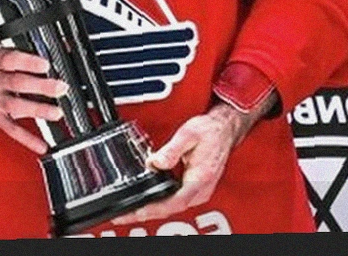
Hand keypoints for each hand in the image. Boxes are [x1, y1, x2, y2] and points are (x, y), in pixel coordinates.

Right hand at [0, 45, 67, 154]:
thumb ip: (15, 54)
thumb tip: (44, 59)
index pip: (10, 60)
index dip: (28, 62)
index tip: (45, 64)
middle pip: (18, 83)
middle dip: (41, 86)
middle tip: (61, 87)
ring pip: (16, 106)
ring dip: (38, 110)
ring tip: (57, 112)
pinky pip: (10, 129)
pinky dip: (27, 139)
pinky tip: (42, 145)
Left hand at [109, 100, 261, 225]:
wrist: (223, 131)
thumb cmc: (209, 132)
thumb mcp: (188, 134)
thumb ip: (171, 150)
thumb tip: (154, 163)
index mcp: (200, 177)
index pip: (176, 201)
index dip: (155, 208)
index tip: (137, 211)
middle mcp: (201, 190)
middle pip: (171, 208)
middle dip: (146, 213)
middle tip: (124, 215)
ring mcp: (198, 192)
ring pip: (172, 207)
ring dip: (151, 210)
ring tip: (128, 211)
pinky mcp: (194, 190)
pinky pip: (174, 201)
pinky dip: (158, 203)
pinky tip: (145, 201)